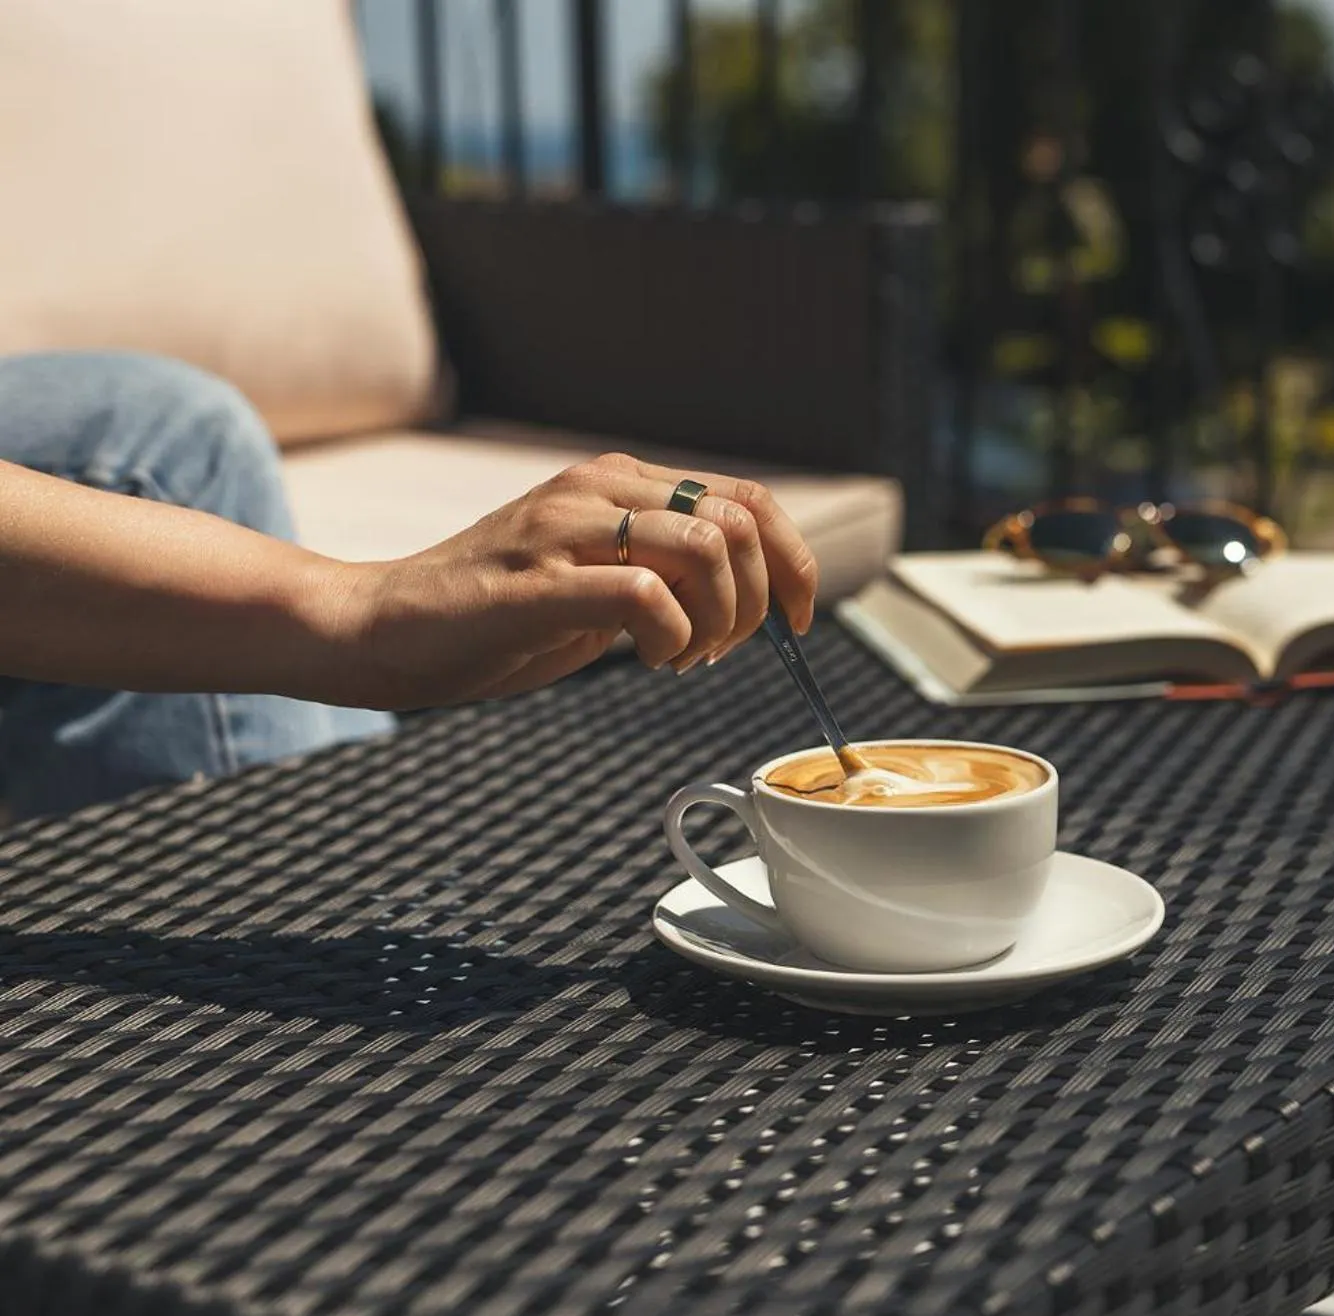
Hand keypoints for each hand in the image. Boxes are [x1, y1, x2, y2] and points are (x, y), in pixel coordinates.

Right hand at [325, 453, 819, 709]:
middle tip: (720, 651)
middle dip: (758, 599)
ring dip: (719, 620)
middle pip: (738, 521)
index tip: (799, 617)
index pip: (747, 497)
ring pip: (705, 548)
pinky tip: (651, 659)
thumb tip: (743, 599)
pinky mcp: (539, 581)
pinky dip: (674, 638)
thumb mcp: (595, 583)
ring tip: (682, 657)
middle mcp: (597, 489)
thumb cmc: (490, 616)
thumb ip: (661, 574)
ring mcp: (565, 529)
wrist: (380, 628)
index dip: (793, 559)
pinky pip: (647, 594)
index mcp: (617, 483)